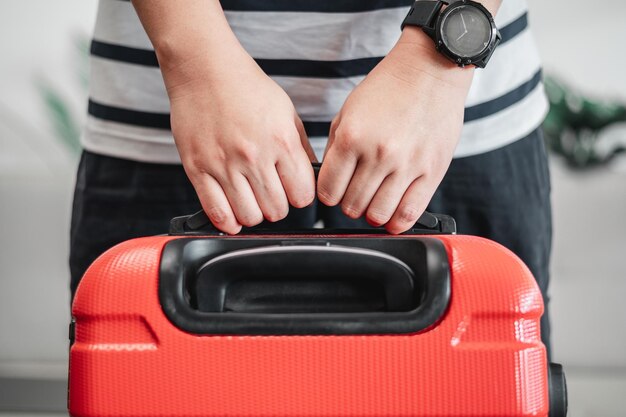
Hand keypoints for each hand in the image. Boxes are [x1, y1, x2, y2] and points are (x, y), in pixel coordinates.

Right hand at [167, 54, 316, 233]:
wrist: (204, 70)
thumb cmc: (246, 87)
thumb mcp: (286, 112)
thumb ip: (300, 148)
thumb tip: (310, 178)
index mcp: (281, 141)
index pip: (302, 195)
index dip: (300, 197)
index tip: (293, 191)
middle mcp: (254, 156)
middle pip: (277, 211)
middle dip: (278, 206)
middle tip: (271, 194)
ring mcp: (223, 164)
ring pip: (249, 217)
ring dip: (254, 214)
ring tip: (251, 199)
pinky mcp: (198, 169)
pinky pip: (216, 212)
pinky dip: (228, 221)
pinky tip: (233, 213)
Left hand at [317, 32, 472, 233]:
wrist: (429, 70)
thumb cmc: (388, 88)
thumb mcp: (348, 112)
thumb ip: (335, 149)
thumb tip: (329, 183)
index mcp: (352, 137)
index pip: (328, 190)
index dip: (328, 195)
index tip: (334, 191)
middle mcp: (378, 153)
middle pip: (351, 205)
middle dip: (348, 204)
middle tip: (355, 194)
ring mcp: (407, 165)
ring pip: (378, 214)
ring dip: (371, 214)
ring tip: (373, 202)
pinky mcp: (431, 171)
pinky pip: (410, 213)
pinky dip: (396, 222)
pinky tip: (392, 217)